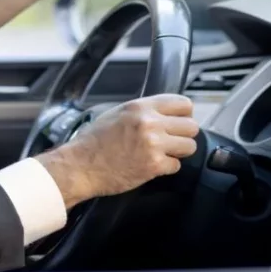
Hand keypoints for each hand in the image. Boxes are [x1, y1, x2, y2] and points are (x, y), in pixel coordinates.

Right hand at [35, 94, 199, 208]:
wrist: (79, 166)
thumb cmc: (92, 143)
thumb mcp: (115, 114)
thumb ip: (142, 111)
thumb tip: (164, 114)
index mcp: (139, 107)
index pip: (183, 103)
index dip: (183, 114)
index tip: (178, 122)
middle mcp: (149, 123)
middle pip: (191, 126)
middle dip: (183, 135)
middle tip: (170, 141)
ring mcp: (153, 144)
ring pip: (189, 146)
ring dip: (178, 152)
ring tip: (161, 154)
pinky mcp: (154, 165)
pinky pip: (177, 166)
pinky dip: (166, 168)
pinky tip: (150, 165)